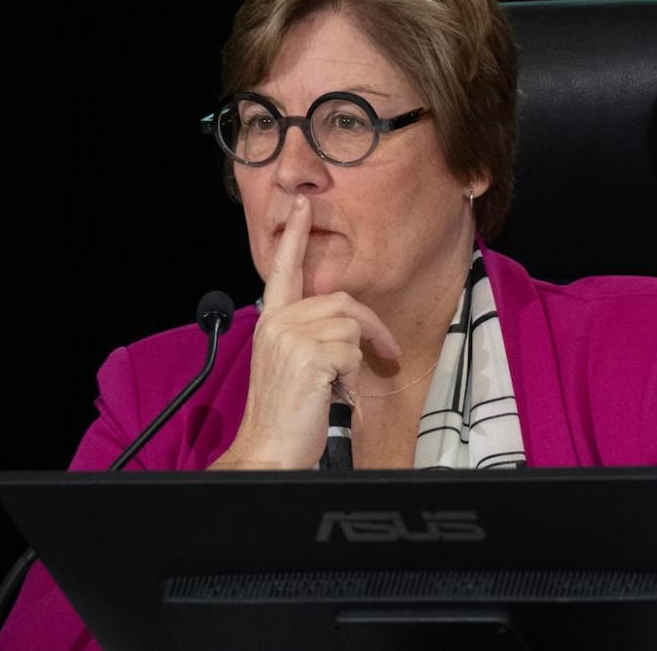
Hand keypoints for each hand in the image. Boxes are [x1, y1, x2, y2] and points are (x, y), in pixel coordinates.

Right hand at [210, 194, 400, 468]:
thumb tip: (344, 324)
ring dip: (356, 360)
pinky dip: (353, 376)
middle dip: (371, 327)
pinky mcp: (310, 356)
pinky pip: (353, 351)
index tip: (304, 207)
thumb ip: (306, 334)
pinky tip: (332, 393)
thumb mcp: (290, 363)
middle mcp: (277, 323)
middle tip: (388, 352)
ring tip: (337, 385)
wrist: (268, 450)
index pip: (284, 270)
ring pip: (350, 327)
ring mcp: (291, 337)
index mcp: (271, 322)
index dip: (295, 236)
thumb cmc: (284, 414)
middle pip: (340, 300)